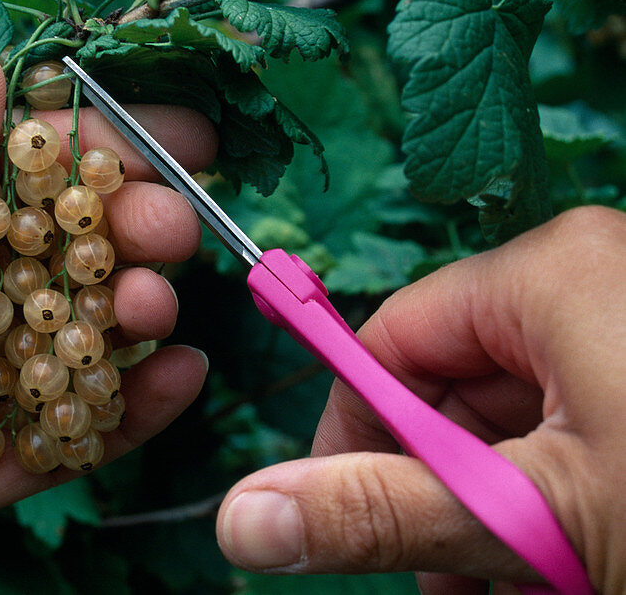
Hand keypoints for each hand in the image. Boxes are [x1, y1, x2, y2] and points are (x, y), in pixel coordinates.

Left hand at [0, 46, 211, 593]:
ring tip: (157, 301)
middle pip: (49, 249)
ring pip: (66, 335)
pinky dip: (125, 410)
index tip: (169, 131)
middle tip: (172, 223)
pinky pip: (61, 434)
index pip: (4, 169)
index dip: (85, 145)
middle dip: (120, 227)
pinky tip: (177, 377)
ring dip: (128, 311)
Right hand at [216, 206, 625, 593]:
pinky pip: (577, 422)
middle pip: (453, 388)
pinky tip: (567, 563)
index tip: (348, 518)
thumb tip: (245, 517)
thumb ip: (383, 510)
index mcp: (550, 271)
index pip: (388, 343)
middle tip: (455, 579)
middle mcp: (589, 278)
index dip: (356, 437)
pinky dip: (559, 495)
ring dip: (501, 510)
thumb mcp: (535, 510)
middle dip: (443, 494)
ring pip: (519, 420)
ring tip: (519, 581)